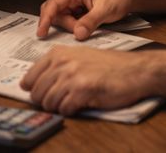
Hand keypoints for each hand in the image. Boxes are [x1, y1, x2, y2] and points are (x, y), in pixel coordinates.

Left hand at [20, 46, 150, 114]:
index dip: (32, 90)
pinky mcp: (83, 90)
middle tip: (56, 103)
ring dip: (57, 107)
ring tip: (69, 103)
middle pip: (37, 92)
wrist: (134, 70)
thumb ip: (57, 66)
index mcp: (58, 53)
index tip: (36, 95)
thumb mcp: (79, 56)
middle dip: (44, 102)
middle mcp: (63, 62)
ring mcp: (72, 76)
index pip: (30, 77)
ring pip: (48, 102)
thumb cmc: (109, 65)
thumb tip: (34, 84)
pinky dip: (69, 111)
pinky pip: (64, 108)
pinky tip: (78, 105)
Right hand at [37, 0, 131, 40]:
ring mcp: (72, 0)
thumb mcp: (105, 9)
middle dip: (65, 24)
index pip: (52, 4)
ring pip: (62, 18)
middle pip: (55, 12)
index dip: (45, 19)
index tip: (41, 33)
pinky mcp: (77, 7)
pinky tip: (86, 26)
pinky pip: (69, 19)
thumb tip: (77, 34)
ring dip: (71, 26)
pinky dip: (75, 25)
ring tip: (88, 26)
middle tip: (79, 31)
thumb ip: (90, 22)